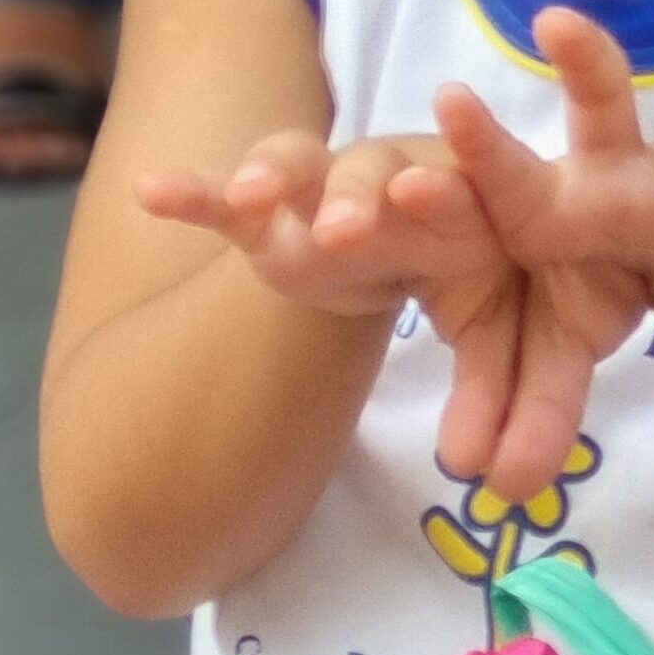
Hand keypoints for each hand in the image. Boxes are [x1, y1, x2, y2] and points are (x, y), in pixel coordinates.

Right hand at [139, 130, 538, 484]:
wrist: (427, 224)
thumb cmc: (471, 269)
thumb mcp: (498, 328)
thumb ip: (501, 397)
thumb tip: (501, 489)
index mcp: (461, 191)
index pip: (452, 188)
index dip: (436, 193)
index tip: (420, 194)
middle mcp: (389, 175)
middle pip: (372, 172)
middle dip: (353, 196)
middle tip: (343, 230)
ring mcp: (322, 188)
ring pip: (298, 166)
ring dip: (274, 175)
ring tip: (251, 197)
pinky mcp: (270, 215)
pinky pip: (227, 201)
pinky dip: (193, 195)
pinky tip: (151, 194)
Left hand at [429, 10, 653, 494]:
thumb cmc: (597, 278)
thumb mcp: (554, 340)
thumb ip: (520, 407)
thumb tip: (483, 489)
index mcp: (548, 199)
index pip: (499, 179)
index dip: (464, 165)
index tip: (416, 165)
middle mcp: (613, 173)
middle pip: (596, 114)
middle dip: (583, 70)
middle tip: (556, 24)